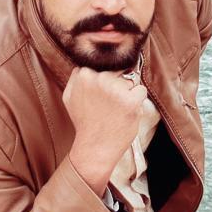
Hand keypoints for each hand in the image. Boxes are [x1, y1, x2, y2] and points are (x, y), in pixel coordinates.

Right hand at [63, 66, 146, 195]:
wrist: (95, 148)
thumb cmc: (84, 123)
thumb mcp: (69, 96)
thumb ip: (76, 76)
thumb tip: (86, 63)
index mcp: (83, 75)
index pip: (102, 64)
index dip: (104, 79)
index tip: (99, 94)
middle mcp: (99, 78)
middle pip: (118, 70)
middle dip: (116, 84)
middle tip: (108, 105)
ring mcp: (115, 89)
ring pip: (130, 80)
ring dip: (127, 93)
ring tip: (115, 110)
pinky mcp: (131, 101)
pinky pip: (141, 91)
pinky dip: (137, 101)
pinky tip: (125, 113)